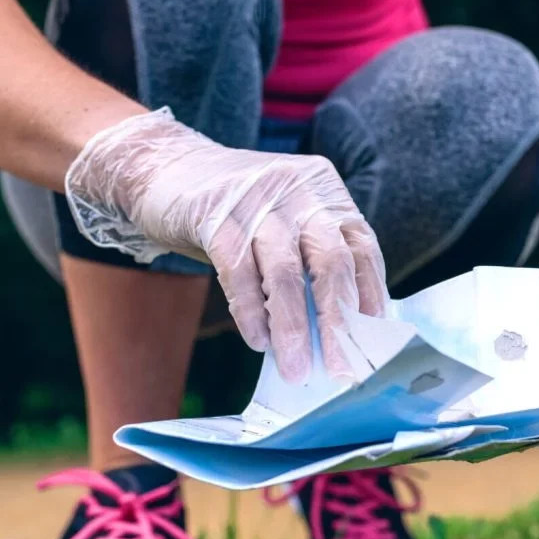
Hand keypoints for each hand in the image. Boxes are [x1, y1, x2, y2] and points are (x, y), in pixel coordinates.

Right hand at [65, 109, 387, 381]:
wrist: (165, 168)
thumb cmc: (238, 214)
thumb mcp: (287, 226)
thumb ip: (313, 265)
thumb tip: (340, 333)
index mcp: (326, 194)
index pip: (362, 249)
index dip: (370, 298)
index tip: (373, 345)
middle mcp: (298, 191)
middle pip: (331, 261)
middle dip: (337, 323)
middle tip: (341, 371)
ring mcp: (257, 198)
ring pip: (285, 271)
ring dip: (292, 328)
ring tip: (295, 369)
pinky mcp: (214, 213)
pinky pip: (238, 270)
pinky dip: (250, 311)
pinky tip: (257, 341)